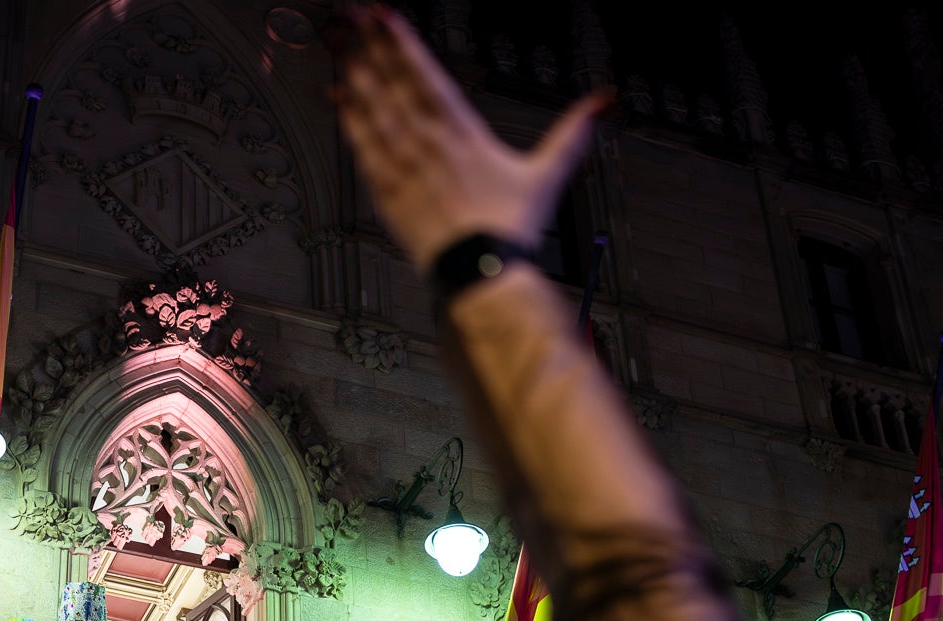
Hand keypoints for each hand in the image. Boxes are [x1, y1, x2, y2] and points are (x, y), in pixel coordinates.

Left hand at [330, 5, 608, 271]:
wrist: (482, 273)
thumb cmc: (510, 228)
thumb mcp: (547, 174)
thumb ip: (572, 132)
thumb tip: (604, 103)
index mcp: (463, 131)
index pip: (426, 74)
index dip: (402, 41)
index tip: (383, 13)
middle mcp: (429, 143)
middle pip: (394, 83)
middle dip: (370, 44)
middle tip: (350, 14)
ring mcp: (405, 166)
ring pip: (374, 109)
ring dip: (356, 73)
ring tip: (340, 43)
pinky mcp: (388, 192)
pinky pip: (363, 147)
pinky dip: (349, 119)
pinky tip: (338, 97)